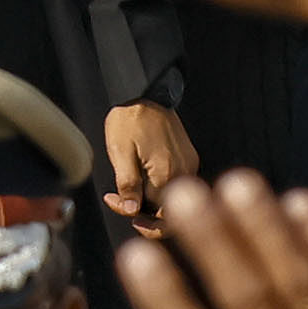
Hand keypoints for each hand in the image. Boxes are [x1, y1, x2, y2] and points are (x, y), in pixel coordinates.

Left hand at [101, 99, 193, 225]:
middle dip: (144, 213)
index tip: (118, 205)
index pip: (159, 215)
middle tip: (121, 202)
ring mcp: (189, 165)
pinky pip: (175, 182)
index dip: (136, 217)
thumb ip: (128, 185)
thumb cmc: (131, 119)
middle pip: (169, 211)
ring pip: (172, 198)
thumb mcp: (120, 152)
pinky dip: (158, 187)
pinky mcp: (188, 158)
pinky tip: (141, 177)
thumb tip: (132, 211)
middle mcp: (185, 172)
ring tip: (127, 187)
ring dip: (150, 200)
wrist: (147, 92)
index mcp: (168, 173)